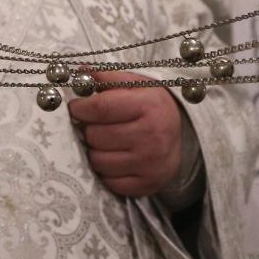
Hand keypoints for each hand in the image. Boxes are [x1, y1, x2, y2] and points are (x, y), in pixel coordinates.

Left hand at [67, 71, 184, 197]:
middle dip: (89, 129)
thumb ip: (108, 77)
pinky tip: (115, 159)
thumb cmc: (153, 108)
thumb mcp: (138, 85)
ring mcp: (150, 164)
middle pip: (95, 136)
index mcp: (150, 106)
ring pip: (97, 161)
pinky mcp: (147, 185)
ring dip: (95, 151)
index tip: (75, 107)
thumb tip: (79, 73)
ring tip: (106, 142)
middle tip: (96, 125)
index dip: (80, 108)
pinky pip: (108, 182)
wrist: (183, 137)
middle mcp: (152, 137)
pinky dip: (106, 172)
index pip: (101, 108)